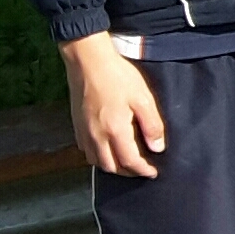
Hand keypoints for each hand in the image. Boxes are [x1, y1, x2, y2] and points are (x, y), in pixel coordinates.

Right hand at [62, 33, 164, 177]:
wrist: (88, 61)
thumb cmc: (118, 76)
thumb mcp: (143, 99)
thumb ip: (152, 125)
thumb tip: (157, 148)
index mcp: (115, 130)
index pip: (130, 161)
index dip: (143, 170)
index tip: (153, 172)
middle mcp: (96, 136)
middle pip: (111, 167)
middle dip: (127, 172)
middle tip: (141, 169)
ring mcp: (84, 131)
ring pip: (96, 161)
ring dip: (112, 166)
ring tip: (126, 162)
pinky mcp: (77, 125)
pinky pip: (86, 150)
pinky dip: (98, 156)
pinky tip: (107, 149)